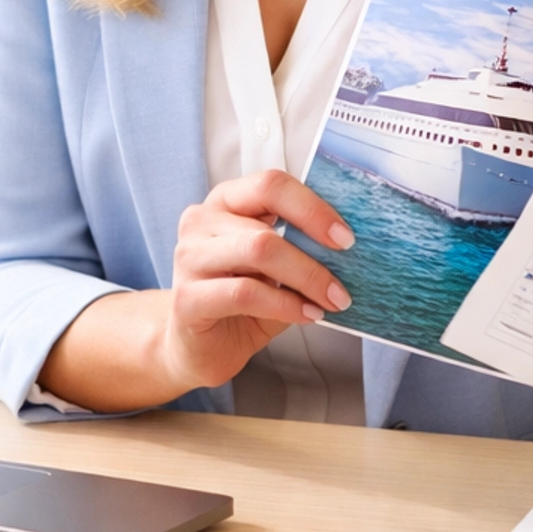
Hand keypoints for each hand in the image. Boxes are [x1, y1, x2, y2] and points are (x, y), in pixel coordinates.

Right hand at [161, 170, 353, 393]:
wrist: (201, 346)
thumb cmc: (242, 302)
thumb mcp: (275, 267)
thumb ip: (300, 246)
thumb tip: (346, 243)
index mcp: (226, 200)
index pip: (270, 184)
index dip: (312, 208)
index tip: (345, 238)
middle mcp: (201, 221)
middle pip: (266, 228)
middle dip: (314, 257)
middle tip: (342, 285)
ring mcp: (189, 258)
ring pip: (258, 253)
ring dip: (304, 280)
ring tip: (329, 301)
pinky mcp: (186, 298)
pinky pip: (245, 294)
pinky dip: (284, 305)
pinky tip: (307, 315)